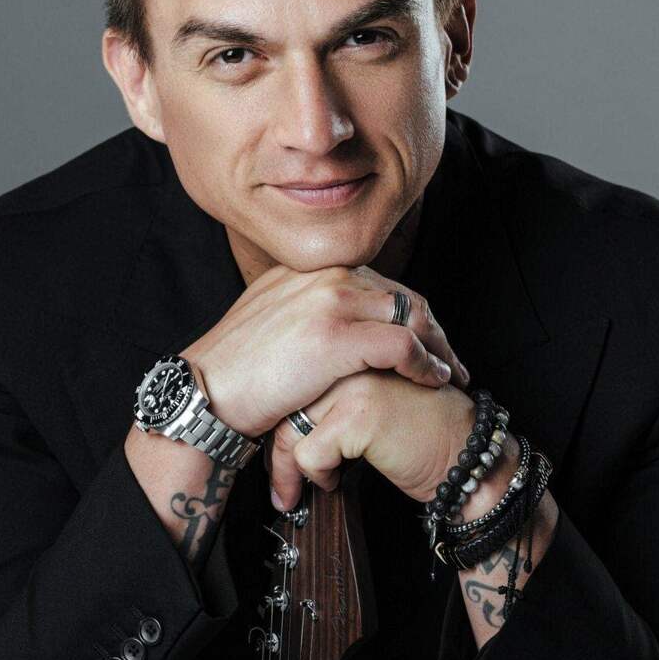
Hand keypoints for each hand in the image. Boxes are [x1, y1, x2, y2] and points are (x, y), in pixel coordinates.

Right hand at [181, 264, 470, 438]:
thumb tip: (332, 324)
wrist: (207, 390)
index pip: (378, 282)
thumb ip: (305, 308)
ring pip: (410, 315)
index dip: (408, 312)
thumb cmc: (236, 369)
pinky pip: (403, 344)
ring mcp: (331, 301)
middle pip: (401, 295)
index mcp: (310, 269)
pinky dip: (427, 364)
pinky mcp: (337, 335)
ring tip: (451, 373)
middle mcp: (325, 274)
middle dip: (432, 329)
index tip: (424, 339)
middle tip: (450, 358)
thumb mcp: (271, 318)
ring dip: (437, 347)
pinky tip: (434, 381)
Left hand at [266, 370, 499, 511]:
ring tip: (292, 490)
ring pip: (291, 425)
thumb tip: (278, 423)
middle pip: (288, 399)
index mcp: (355, 346)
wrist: (465, 455)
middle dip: (276, 449)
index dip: (280, 418)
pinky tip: (334, 481)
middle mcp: (353, 356)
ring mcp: (356, 381)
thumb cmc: (422, 434)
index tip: (275, 451)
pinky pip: (310, 452)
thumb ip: (332, 395)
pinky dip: (316, 475)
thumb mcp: (369, 402)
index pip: (297, 376)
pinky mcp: (360, 413)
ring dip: (287, 467)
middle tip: (278, 482)